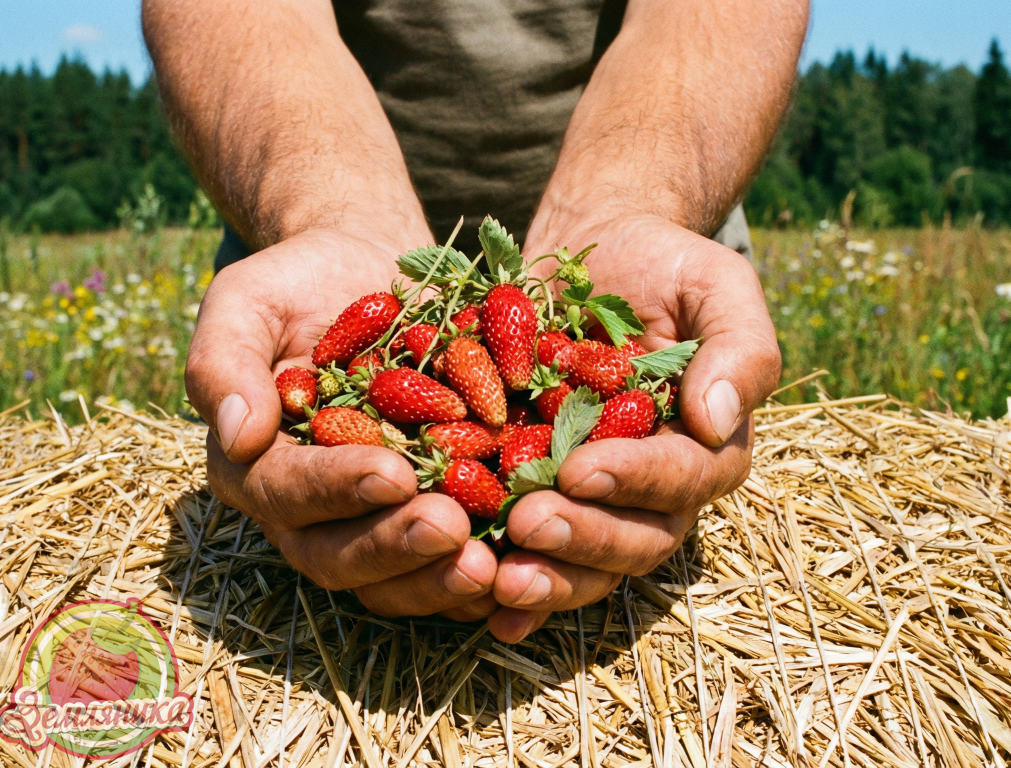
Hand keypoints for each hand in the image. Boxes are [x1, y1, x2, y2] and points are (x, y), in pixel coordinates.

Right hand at [187, 229, 498, 620]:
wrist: (367, 273)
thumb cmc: (298, 283)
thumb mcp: (246, 303)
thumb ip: (223, 363)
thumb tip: (235, 434)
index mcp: (257, 464)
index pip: (286, 493)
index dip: (335, 490)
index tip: (392, 472)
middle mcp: (309, 509)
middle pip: (338, 555)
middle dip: (395, 547)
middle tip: (451, 530)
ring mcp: (369, 518)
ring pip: (393, 577)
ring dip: (438, 578)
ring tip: (490, 565)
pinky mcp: (425, 512)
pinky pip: (445, 561)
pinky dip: (480, 572)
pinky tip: (524, 564)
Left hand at [485, 214, 779, 641]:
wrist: (590, 256)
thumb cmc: (660, 267)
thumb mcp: (715, 285)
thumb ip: (739, 348)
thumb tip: (716, 420)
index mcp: (705, 444)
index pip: (684, 478)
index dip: (636, 480)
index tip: (581, 469)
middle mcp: (654, 486)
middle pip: (636, 538)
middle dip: (584, 538)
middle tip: (527, 523)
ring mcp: (597, 499)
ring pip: (588, 562)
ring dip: (548, 578)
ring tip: (500, 578)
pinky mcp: (541, 494)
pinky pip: (534, 555)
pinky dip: (515, 591)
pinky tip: (482, 608)